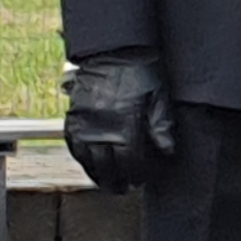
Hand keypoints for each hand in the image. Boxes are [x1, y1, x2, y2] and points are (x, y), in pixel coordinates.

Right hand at [62, 55, 178, 191]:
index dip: (137, 175)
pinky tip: (87, 164)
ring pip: (89, 161)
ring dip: (97, 175)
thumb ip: (162, 127)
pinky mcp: (73, 118)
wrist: (112, 52)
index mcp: (127, 128)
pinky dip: (80, 158)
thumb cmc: (140, 73)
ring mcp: (85, 125)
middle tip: (123, 188)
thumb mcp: (159, 98)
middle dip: (117, 181)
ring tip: (105, 183)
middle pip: (109, 168)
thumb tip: (167, 152)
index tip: (141, 180)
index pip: (132, 163)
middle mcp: (103, 131)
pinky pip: (73, 146)